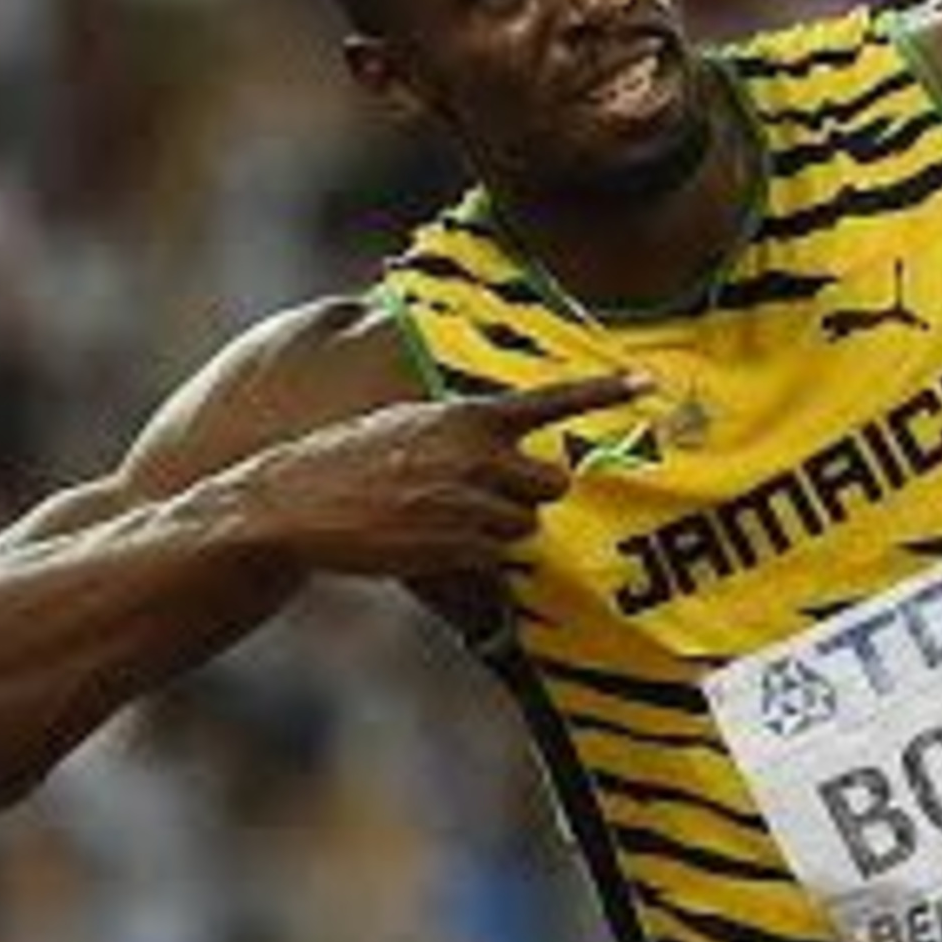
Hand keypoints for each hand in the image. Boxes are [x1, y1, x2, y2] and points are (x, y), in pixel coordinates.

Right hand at [221, 367, 642, 579]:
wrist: (293, 503)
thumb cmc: (347, 461)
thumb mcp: (407, 424)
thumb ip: (461, 434)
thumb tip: (500, 448)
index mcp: (464, 417)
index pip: (548, 402)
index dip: (602, 393)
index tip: (647, 383)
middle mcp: (475, 457)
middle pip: (552, 483)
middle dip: (532, 493)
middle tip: (491, 494)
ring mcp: (468, 504)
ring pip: (524, 526)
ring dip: (499, 528)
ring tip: (444, 518)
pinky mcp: (455, 547)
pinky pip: (494, 558)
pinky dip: (475, 557)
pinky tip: (429, 542)